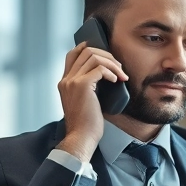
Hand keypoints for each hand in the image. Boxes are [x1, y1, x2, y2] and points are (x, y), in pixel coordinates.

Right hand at [56, 42, 127, 161]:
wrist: (81, 137)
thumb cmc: (86, 124)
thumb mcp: (85, 101)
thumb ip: (89, 86)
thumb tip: (106, 74)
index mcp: (65, 82)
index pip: (73, 54)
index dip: (89, 47)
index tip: (105, 53)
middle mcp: (66, 79)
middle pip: (85, 50)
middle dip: (106, 55)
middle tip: (119, 67)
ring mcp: (72, 81)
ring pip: (93, 57)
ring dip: (112, 64)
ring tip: (121, 75)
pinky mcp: (82, 86)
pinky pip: (99, 68)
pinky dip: (111, 72)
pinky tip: (117, 81)